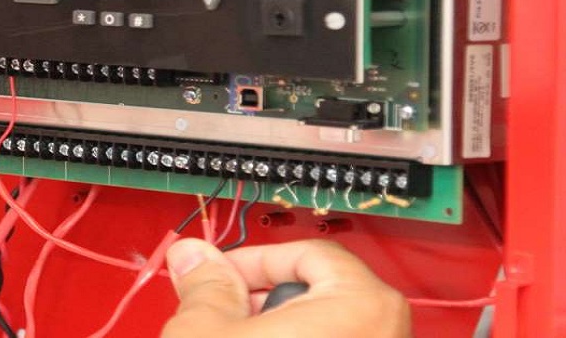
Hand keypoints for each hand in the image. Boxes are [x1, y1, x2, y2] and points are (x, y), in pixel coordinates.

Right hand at [162, 239, 410, 337]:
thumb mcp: (205, 333)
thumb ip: (204, 284)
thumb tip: (195, 258)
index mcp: (361, 307)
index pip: (307, 252)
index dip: (251, 262)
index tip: (220, 276)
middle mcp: (387, 336)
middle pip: (321, 292)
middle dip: (263, 301)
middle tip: (225, 317)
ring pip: (327, 330)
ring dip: (279, 332)